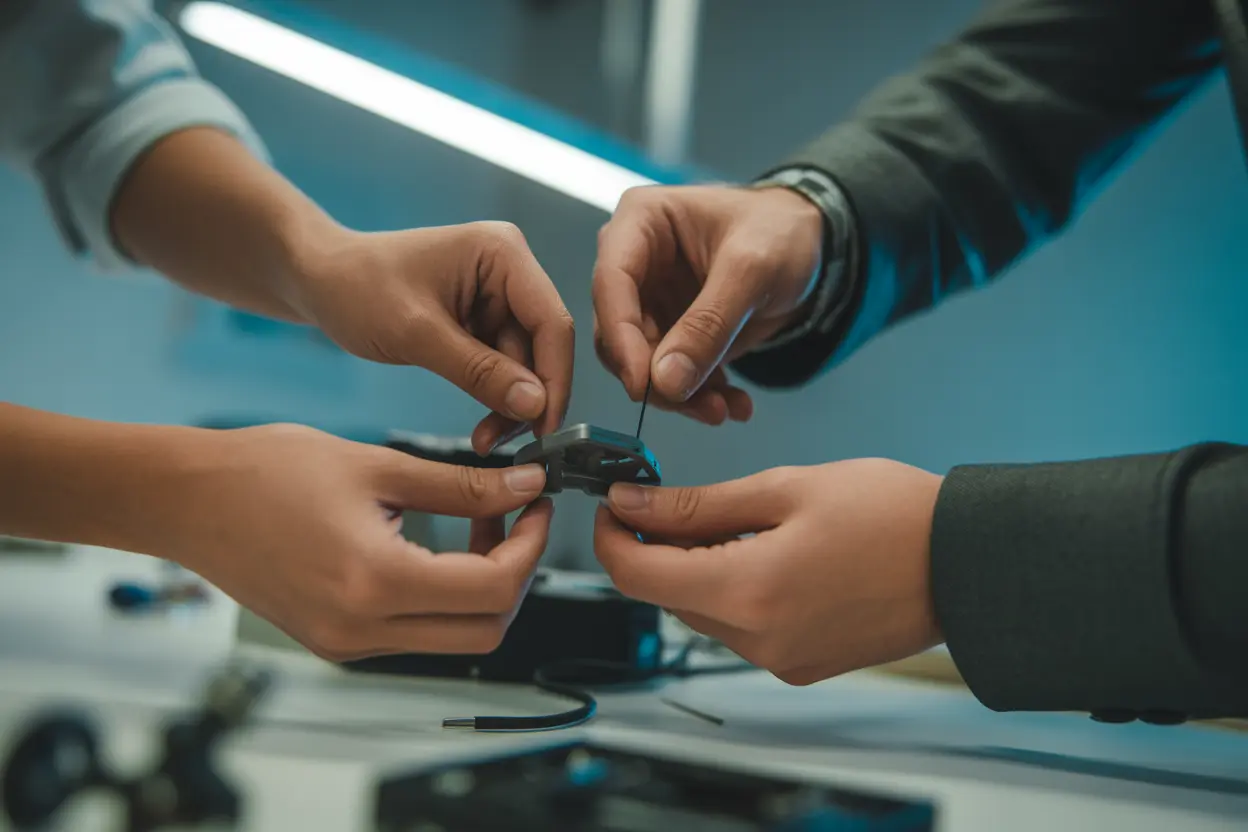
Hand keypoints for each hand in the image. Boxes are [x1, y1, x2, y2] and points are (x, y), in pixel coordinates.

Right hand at [156, 424, 552, 660]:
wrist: (186, 500)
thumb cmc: (266, 471)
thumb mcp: (378, 466)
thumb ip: (462, 485)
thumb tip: (525, 486)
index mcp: (375, 582)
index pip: (493, 589)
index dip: (530, 546)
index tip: (536, 505)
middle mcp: (362, 629)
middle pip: (485, 630)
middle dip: (516, 575)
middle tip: (516, 518)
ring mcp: (347, 644)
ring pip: (454, 639)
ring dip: (482, 590)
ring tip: (477, 526)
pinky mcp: (335, 642)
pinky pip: (415, 635)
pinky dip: (442, 598)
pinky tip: (438, 548)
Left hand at [291, 222, 574, 453]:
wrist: (317, 280)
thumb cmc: (357, 288)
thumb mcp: (417, 333)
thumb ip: (479, 370)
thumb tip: (536, 405)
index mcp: (503, 253)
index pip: (551, 322)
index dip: (555, 378)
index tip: (546, 428)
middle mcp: (509, 270)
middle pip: (542, 345)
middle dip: (528, 397)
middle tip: (510, 444)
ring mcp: (497, 295)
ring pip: (525, 362)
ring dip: (509, 404)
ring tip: (484, 440)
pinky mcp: (483, 318)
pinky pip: (503, 365)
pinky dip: (494, 397)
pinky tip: (483, 426)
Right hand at [592, 185, 822, 423]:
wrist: (813, 244)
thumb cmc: (781, 230)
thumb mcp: (752, 269)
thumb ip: (709, 324)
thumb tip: (665, 382)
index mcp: (640, 221)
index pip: (611, 284)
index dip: (620, 338)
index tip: (642, 385)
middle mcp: (635, 262)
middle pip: (618, 333)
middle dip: (656, 377)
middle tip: (700, 406)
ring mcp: (650, 301)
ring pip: (642, 363)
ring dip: (681, 396)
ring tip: (724, 409)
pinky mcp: (670, 332)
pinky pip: (670, 374)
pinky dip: (700, 396)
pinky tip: (734, 404)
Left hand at [593, 459, 943, 684]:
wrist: (967, 562)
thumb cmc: (890, 514)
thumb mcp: (786, 488)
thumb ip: (698, 505)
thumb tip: (631, 504)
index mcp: (748, 591)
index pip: (637, 576)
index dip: (612, 537)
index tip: (616, 502)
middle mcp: (758, 640)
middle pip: (668, 595)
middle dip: (660, 547)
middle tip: (680, 499)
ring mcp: (780, 660)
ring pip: (703, 612)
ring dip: (699, 569)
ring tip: (741, 521)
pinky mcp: (801, 666)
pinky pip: (741, 629)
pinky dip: (735, 590)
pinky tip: (768, 554)